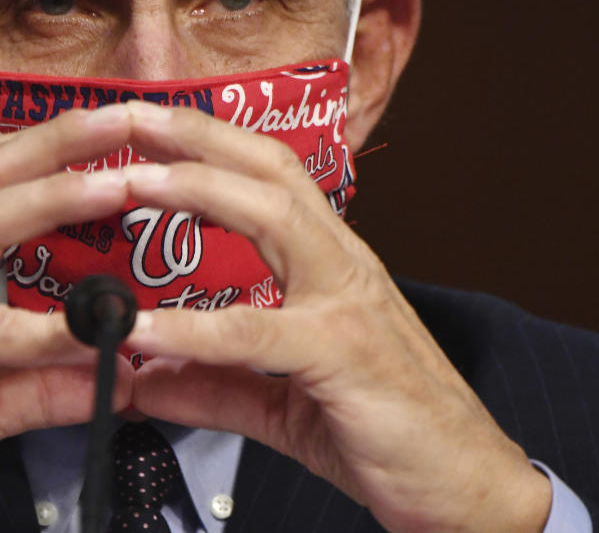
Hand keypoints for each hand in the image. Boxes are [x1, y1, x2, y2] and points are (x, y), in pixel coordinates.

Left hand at [120, 101, 551, 532]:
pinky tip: (143, 331)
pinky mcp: (345, 355)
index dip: (208, 143)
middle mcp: (341, 264)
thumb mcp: (282, 403)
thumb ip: (213, 384)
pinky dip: (194, 329)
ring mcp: (348, 302)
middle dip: (196, 133)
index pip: (266, 177)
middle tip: (129, 112)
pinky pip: (258, 332)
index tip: (148, 125)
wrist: (469, 487)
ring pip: (272, 214)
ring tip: (129, 181)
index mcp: (328, 263)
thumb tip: (144, 377)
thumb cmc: (390, 430)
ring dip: (196, 188)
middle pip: (268, 168)